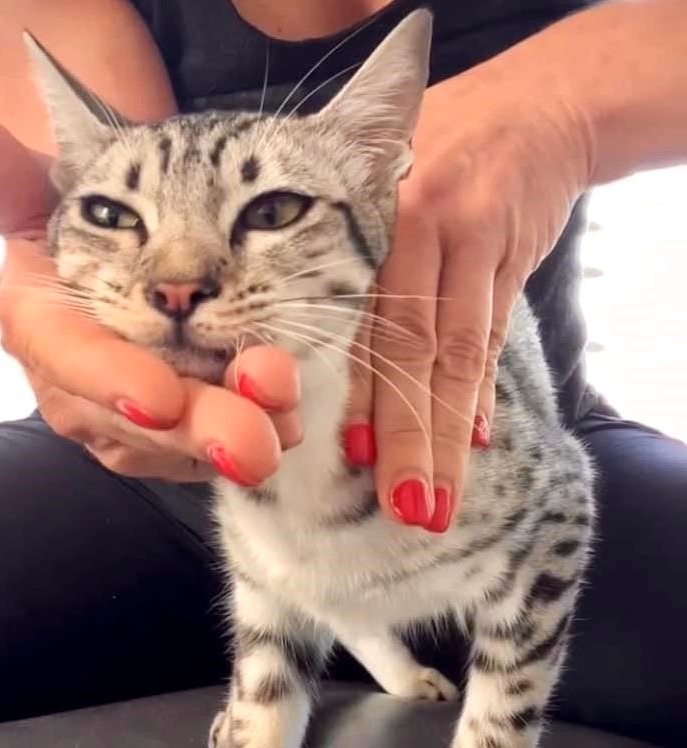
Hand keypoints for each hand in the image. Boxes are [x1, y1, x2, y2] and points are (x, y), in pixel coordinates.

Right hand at [0, 105, 301, 483]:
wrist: (135, 248)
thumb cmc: (91, 213)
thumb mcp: (39, 185)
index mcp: (41, 323)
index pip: (67, 357)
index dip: (108, 379)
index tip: (161, 399)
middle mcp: (78, 382)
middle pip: (134, 418)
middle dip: (198, 427)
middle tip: (258, 440)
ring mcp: (125, 415)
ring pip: (179, 444)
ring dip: (240, 433)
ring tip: (290, 417)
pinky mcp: (168, 436)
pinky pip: (208, 450)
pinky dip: (250, 434)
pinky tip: (287, 423)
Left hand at [342, 54, 590, 529]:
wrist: (528, 109)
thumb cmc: (430, 161)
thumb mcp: (384, 203)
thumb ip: (364, 283)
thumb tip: (350, 380)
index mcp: (362, 221)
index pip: (355, 322)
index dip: (357, 392)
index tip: (355, 459)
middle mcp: (408, 228)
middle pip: (407, 349)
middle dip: (405, 435)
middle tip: (403, 507)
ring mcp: (467, 236)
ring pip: (456, 353)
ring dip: (446, 434)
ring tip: (438, 501)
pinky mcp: (513, 248)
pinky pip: (497, 331)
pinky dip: (486, 390)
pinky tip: (481, 441)